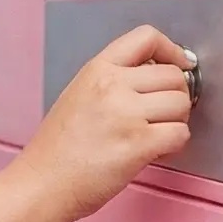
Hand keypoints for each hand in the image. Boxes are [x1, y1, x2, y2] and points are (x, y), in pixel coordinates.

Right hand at [15, 25, 193, 221]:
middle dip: (176, 96)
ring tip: (154, 137)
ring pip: (181, 104)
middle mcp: (112, 86)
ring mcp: (126, 114)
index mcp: (96, 70)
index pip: (146, 37)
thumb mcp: (77, 96)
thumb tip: (154, 81)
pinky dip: (175, 145)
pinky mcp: (138, 143)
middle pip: (173, 76)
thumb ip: (112, 82)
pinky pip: (180, 134)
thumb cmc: (55, 151)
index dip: (172, 50)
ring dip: (176, 122)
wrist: (41, 184)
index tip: (181, 64)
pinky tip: (155, 152)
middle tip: (162, 116)